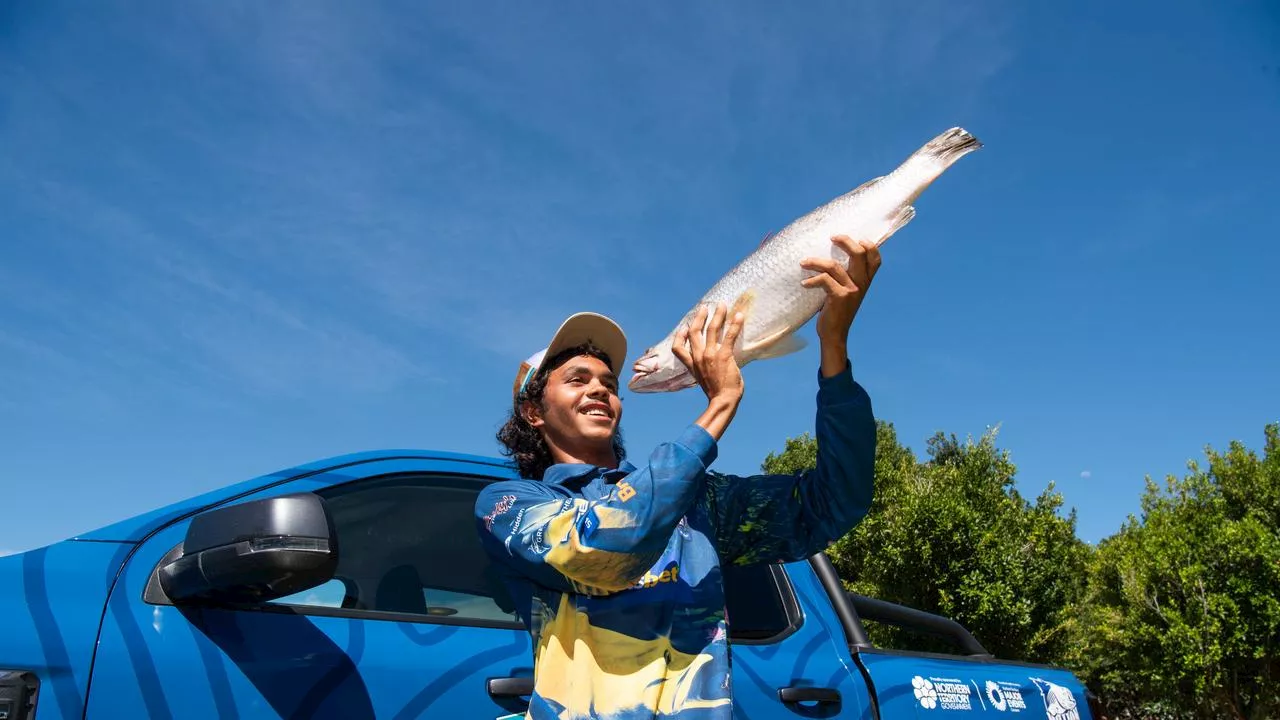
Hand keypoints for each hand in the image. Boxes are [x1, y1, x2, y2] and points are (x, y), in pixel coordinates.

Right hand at [671, 303, 744, 439]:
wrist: (722, 401)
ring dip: (718, 315)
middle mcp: (699, 357)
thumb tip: (711, 363)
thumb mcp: (703, 379)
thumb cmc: (716, 392)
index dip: (679, 336)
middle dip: (699, 317)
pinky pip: (729, 336)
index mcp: (692, 364)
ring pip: (712, 329)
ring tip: (722, 305)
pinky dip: (735, 325)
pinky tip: (740, 316)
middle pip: (695, 332)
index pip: (678, 348)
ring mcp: (711, 355)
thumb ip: (704, 368)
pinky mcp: (724, 356)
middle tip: (704, 308)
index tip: (684, 328)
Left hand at [800, 235, 881, 375]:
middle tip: (832, 237)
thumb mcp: (847, 291)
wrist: (834, 333)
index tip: (857, 238)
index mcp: (865, 281)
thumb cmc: (837, 310)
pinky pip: (824, 280)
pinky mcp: (839, 297)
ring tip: (803, 262)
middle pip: (859, 254)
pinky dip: (812, 280)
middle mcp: (862, 284)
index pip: (875, 260)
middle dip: (846, 241)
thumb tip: (830, 255)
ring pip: (834, 266)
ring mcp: (852, 290)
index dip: (870, 246)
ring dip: (815, 262)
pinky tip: (804, 283)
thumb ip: (845, 276)